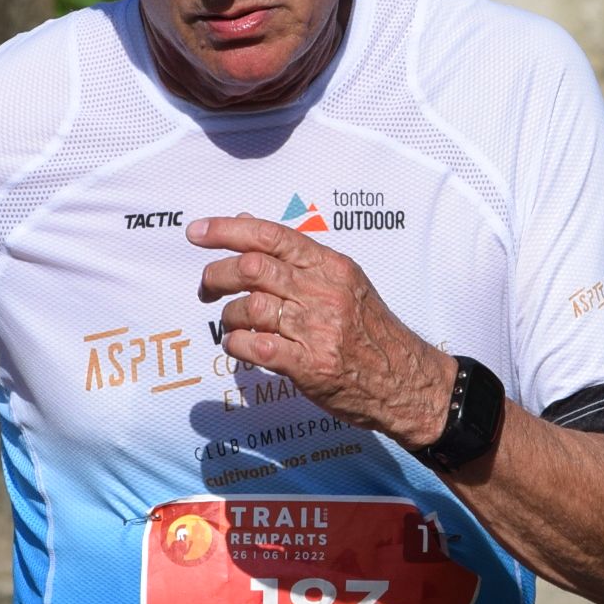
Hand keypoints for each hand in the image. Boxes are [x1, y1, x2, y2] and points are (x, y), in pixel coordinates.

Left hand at [191, 213, 455, 446]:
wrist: (407, 380)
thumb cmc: (371, 331)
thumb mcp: (343, 282)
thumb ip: (296, 257)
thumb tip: (246, 223)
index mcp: (331, 266)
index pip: (271, 236)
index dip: (227, 229)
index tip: (196, 232)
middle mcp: (324, 292)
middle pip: (251, 268)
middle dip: (216, 275)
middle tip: (207, 289)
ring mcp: (318, 329)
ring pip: (249, 307)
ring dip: (228, 316)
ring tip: (233, 324)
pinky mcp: (310, 365)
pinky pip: (256, 346)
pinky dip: (237, 344)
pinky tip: (240, 346)